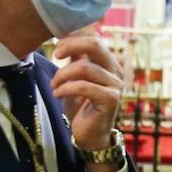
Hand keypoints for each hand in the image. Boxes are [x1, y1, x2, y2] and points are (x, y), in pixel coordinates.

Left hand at [50, 32, 124, 170]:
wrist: (90, 134)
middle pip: (95, 44)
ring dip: (63, 75)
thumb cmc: (82, 105)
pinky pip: (84, 86)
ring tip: (55, 85)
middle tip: (56, 55)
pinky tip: (58, 94)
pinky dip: (66, 89)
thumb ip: (75, 59)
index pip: (93, 38)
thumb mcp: (74, 78)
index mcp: (108, 62)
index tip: (57, 47)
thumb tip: (65, 38)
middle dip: (71, 46)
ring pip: (85, 67)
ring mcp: (115, 85)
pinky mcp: (110, 99)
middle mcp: (116, 71)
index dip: (73, 38)